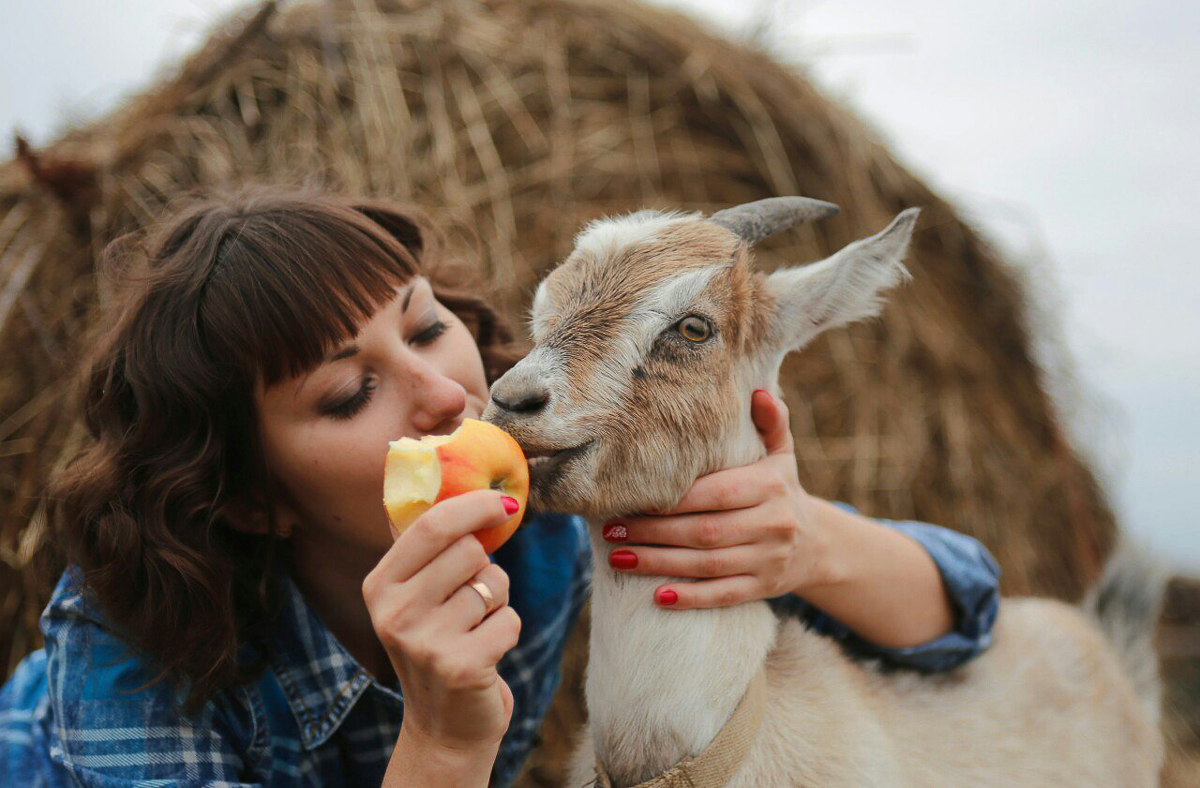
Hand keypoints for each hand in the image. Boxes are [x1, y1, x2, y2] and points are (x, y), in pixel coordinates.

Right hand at [362, 489, 521, 749]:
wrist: (444, 725)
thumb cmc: (438, 644)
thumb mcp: (415, 596)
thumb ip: (425, 545)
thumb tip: (445, 476)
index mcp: (379, 585)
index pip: (431, 524)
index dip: (474, 505)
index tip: (505, 501)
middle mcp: (393, 613)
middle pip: (469, 550)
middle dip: (486, 569)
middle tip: (472, 598)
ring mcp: (424, 642)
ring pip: (495, 584)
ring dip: (498, 603)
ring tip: (475, 629)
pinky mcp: (460, 666)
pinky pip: (510, 620)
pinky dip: (508, 632)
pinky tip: (485, 653)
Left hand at [600, 389, 831, 608]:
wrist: (816, 544)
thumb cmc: (780, 489)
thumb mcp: (781, 454)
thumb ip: (771, 423)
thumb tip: (757, 393)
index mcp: (770, 486)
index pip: (715, 493)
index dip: (673, 498)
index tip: (631, 497)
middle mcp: (773, 524)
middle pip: (705, 531)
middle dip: (653, 532)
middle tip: (611, 529)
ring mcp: (769, 560)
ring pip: (708, 566)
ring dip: (659, 564)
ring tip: (618, 558)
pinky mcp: (764, 589)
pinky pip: (724, 596)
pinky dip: (691, 598)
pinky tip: (657, 597)